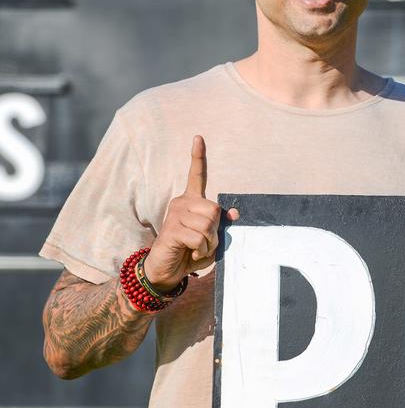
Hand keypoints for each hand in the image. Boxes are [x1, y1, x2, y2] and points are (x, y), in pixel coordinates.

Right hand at [143, 135, 238, 290]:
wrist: (167, 270)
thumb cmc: (190, 251)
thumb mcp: (211, 237)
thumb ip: (221, 224)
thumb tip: (234, 213)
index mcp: (191, 201)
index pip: (196, 175)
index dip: (198, 157)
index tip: (198, 137)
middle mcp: (181, 203)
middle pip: (215, 210)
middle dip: (215, 231)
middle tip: (203, 241)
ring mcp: (174, 215)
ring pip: (208, 225)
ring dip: (209, 243)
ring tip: (195, 248)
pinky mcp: (171, 230)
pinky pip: (199, 238)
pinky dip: (201, 250)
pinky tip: (188, 252)